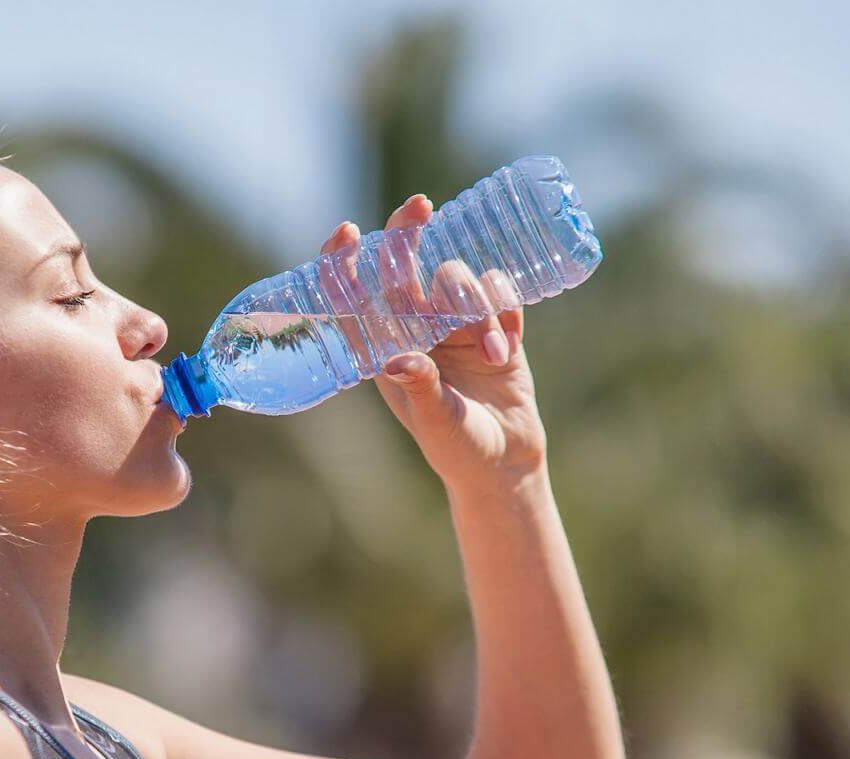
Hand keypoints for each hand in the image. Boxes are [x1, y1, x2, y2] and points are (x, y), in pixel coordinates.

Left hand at [319, 194, 547, 488]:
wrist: (505, 460)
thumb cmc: (457, 447)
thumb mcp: (437, 421)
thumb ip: (420, 388)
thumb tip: (397, 359)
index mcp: (384, 348)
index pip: (353, 296)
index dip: (343, 262)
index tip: (346, 232)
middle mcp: (415, 327)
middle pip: (402, 264)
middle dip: (407, 232)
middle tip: (419, 206)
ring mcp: (454, 322)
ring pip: (457, 277)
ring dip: (477, 306)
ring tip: (492, 355)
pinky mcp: (494, 323)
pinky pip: (499, 294)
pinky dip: (505, 314)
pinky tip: (506, 351)